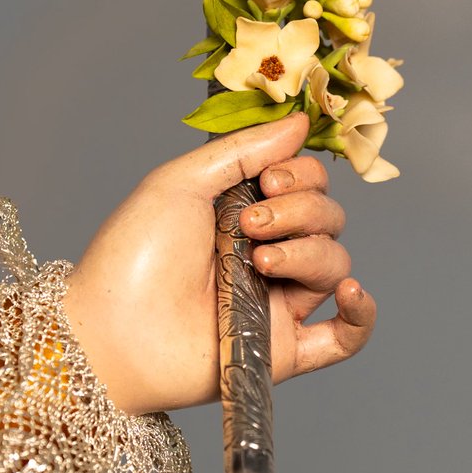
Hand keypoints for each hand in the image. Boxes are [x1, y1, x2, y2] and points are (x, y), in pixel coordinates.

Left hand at [62, 112, 376, 413]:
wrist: (110, 330)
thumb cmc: (131, 254)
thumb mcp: (181, 181)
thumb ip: (243, 150)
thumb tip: (299, 123)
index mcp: (242, 213)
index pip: (307, 184)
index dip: (301, 175)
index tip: (267, 180)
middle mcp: (265, 254)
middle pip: (328, 219)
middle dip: (301, 210)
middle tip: (249, 223)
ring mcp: (275, 302)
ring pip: (334, 264)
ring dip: (309, 250)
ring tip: (259, 258)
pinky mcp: (282, 349)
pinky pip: (346, 337)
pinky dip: (362, 313)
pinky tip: (349, 292)